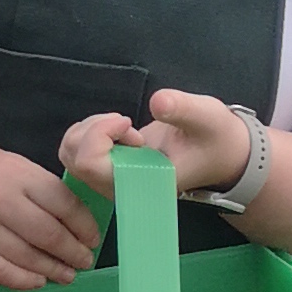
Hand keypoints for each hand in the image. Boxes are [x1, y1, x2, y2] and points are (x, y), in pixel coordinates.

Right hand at [0, 137, 106, 288]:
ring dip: (54, 270)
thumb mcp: (4, 162)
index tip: (93, 237)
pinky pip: (3, 273)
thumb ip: (35, 185)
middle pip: (50, 234)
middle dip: (75, 252)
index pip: (63, 203)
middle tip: (85, 260)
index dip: (84, 225)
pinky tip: (38, 281)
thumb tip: (73, 217)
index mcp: (15, 172)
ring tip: (67, 274)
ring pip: (30, 258)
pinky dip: (25, 280)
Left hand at [61, 90, 253, 200]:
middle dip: (93, 129)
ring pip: (69, 154)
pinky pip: (77, 151)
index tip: (127, 123)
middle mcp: (120, 188)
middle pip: (73, 159)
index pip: (90, 166)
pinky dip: (90, 131)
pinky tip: (117, 128)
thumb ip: (183, 109)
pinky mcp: (108, 170)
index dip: (99, 135)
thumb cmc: (215, 137)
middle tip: (125, 122)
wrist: (221, 153)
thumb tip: (158, 102)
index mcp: (141, 183)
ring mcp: (112, 181)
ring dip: (89, 129)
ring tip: (121, 124)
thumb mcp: (207, 116)